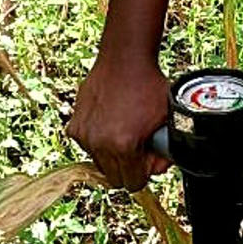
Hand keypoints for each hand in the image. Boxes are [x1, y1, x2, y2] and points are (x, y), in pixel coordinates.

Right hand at [67, 52, 170, 189]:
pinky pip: (87, 146)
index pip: (132, 183)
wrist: (124, 60)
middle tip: (136, 148)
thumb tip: (157, 169)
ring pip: (100, 163)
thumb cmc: (148, 85)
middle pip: (114, 178)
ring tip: (122, 132)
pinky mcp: (75, 126)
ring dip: (111, 155)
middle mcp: (100, 144)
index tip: (147, 158)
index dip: (144, 174)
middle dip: (127, 168)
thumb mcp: (167, 119)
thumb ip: (165, 151)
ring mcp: (85, 135)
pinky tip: (109, 123)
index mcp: (123, 146)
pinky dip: (97, 141)